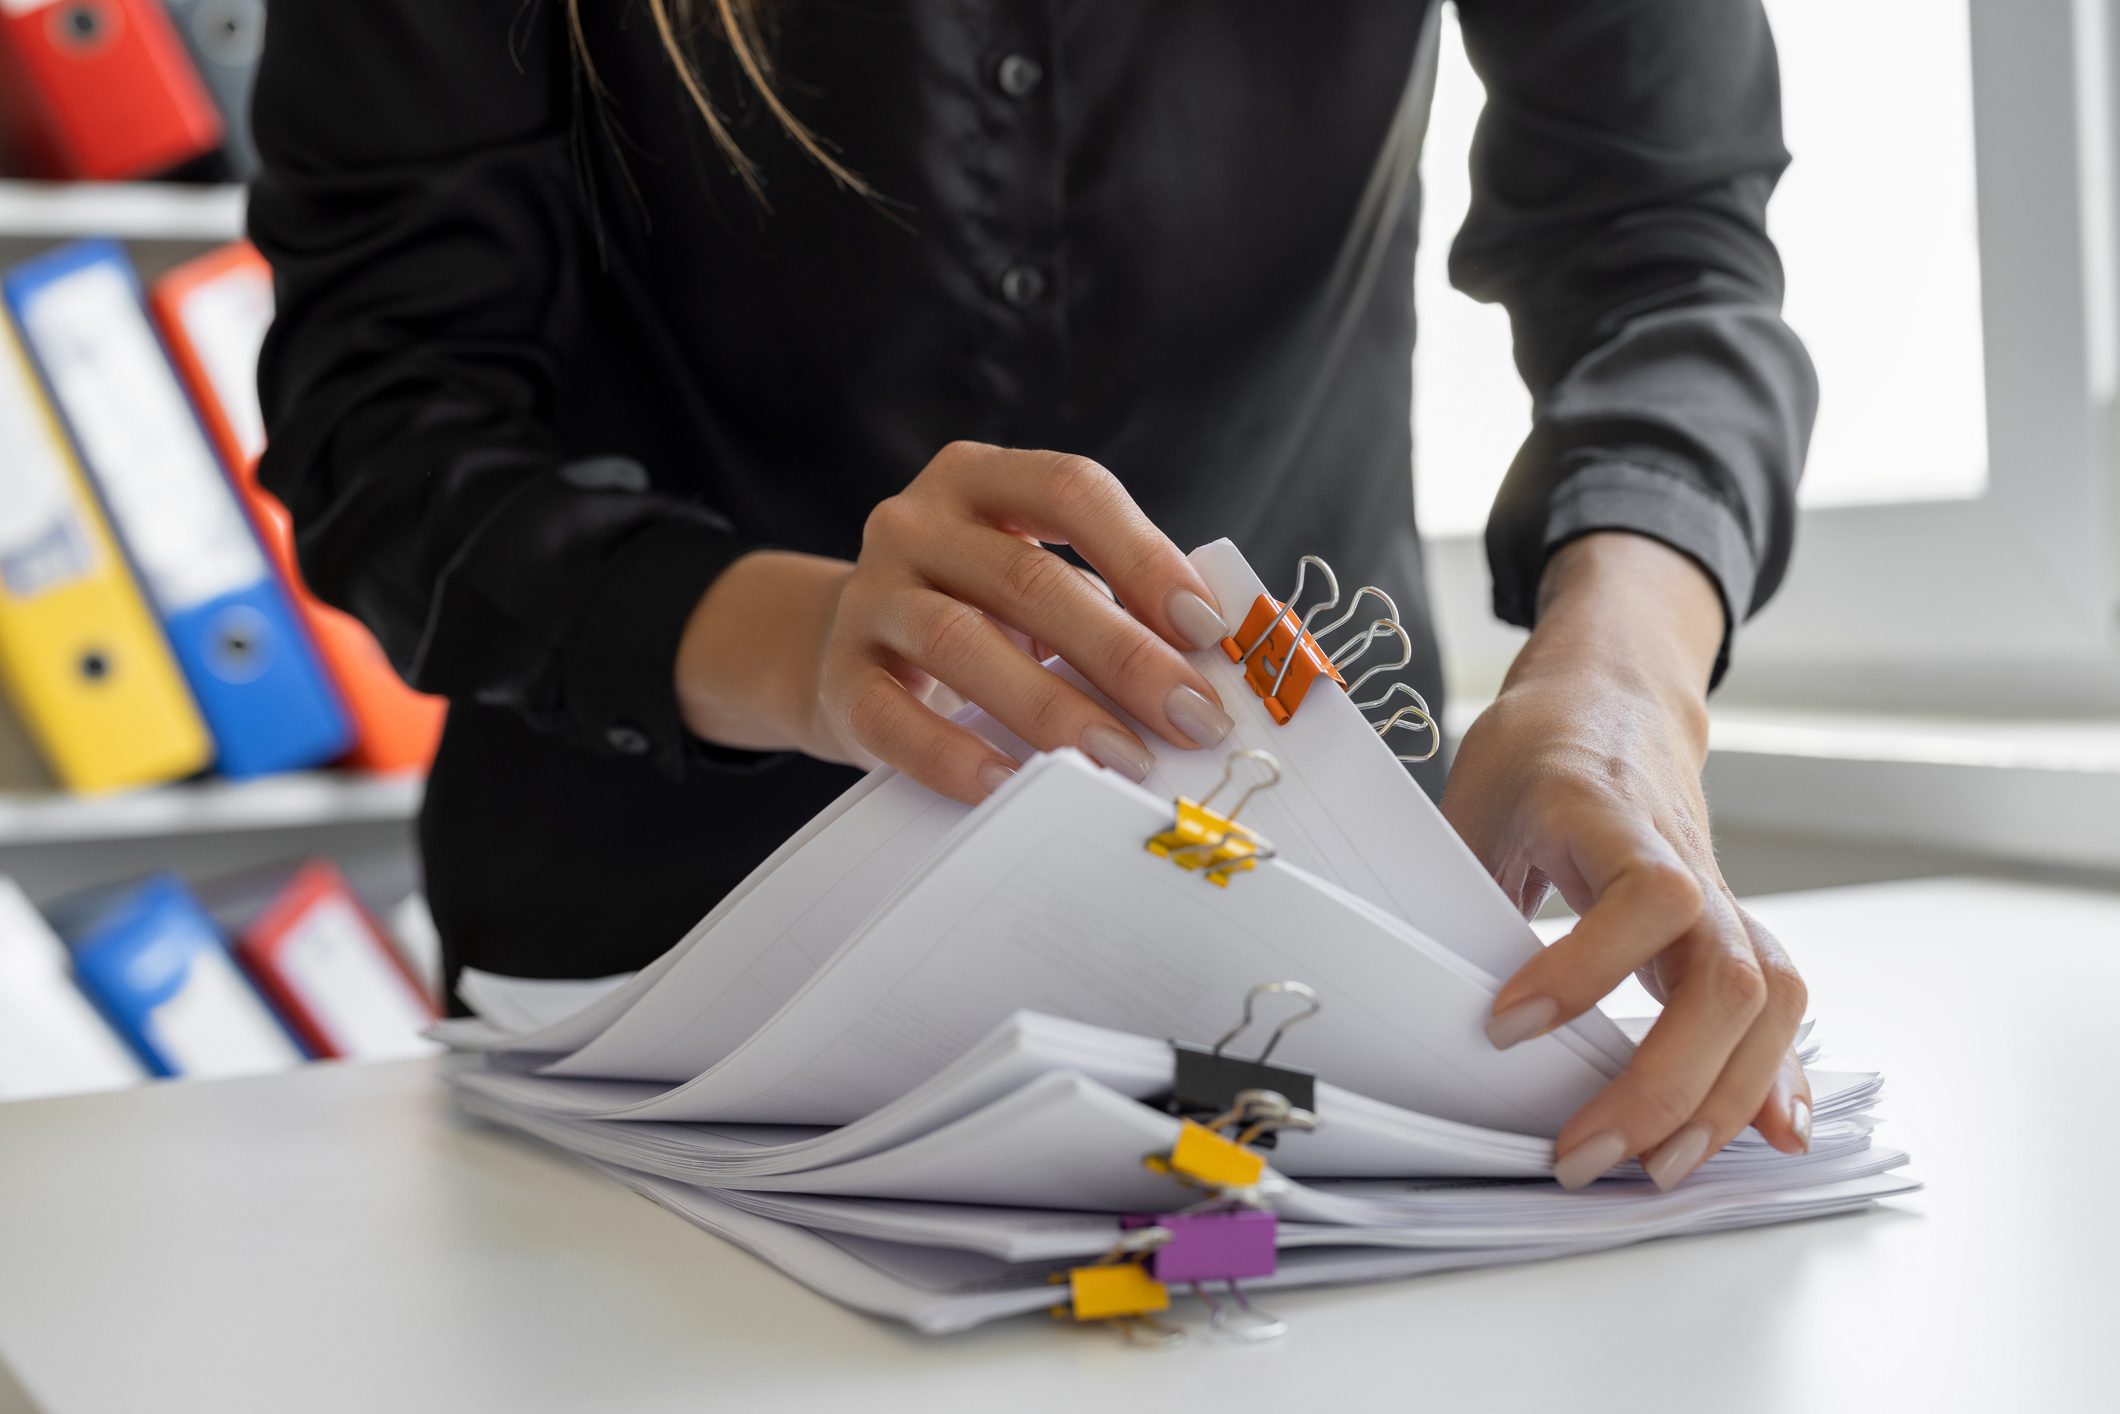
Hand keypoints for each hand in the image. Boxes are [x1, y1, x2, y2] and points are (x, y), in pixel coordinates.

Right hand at [674, 441, 1234, 800]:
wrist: (840, 651)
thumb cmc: (976, 615)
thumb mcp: (1037, 582)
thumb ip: (1113, 602)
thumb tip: (1214, 670)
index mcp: (980, 480)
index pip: (1072, 490)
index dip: (1144, 556)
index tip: (1208, 629)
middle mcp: (915, 524)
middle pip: (1026, 577)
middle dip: (1123, 654)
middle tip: (1194, 718)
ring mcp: (869, 598)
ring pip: (962, 643)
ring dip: (1054, 709)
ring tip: (1125, 762)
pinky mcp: (839, 678)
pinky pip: (895, 719)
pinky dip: (956, 756)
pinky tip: (1012, 787)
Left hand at [1442, 533, 1811, 1191]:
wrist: (1613, 698)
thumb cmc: (1539, 749)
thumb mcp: (1473, 798)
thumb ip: (1457, 892)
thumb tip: (1422, 1004)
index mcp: (1609, 814)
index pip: (1645, 893)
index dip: (1585, 968)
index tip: (1504, 1028)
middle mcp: (1686, 859)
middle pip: (1726, 975)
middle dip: (1662, 1084)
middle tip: (1581, 1153)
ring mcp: (1721, 899)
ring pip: (1768, 1002)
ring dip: (1722, 1099)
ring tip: (1657, 1170)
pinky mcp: (1731, 932)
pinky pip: (1777, 1008)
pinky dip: (1774, 1078)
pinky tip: (1768, 1137)